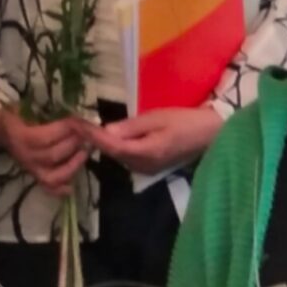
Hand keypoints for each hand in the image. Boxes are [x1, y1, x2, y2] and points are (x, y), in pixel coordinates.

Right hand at [0, 108, 89, 193]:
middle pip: (53, 156)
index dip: (66, 131)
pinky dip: (61, 190)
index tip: (81, 122)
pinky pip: (48, 188)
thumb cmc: (18, 114)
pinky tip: (72, 185)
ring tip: (86, 150)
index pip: (45, 137)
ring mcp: (30, 169)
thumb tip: (76, 114)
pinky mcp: (34, 177)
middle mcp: (25, 156)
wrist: (1, 129)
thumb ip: (48, 110)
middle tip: (89, 133)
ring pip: (54, 175)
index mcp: (20, 136)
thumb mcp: (28, 106)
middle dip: (74, 144)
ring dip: (74, 163)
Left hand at [84, 106, 224, 174]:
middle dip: (94, 140)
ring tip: (87, 129)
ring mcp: (147, 169)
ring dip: (104, 144)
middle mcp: (143, 165)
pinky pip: (127, 157)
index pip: (112, 145)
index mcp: (146, 152)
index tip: (77, 124)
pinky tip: (108, 136)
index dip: (93, 136)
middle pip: (112, 153)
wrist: (209, 134)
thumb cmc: (185, 121)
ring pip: (118, 156)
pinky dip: (116, 147)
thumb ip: (131, 126)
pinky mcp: (150, 167)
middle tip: (77, 124)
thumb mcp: (157, 118)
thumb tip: (106, 131)